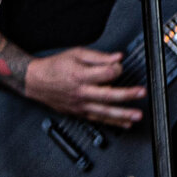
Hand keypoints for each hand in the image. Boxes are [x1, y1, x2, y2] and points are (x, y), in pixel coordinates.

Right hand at [23, 47, 145, 128]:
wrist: (36, 81)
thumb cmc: (55, 67)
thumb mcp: (75, 54)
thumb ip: (98, 56)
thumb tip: (117, 57)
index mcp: (80, 75)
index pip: (105, 73)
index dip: (117, 69)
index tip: (120, 65)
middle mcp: (81, 92)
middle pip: (108, 95)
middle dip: (127, 94)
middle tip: (141, 92)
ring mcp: (80, 105)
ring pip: (105, 111)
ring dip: (123, 114)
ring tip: (137, 115)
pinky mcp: (79, 113)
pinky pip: (99, 119)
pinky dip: (113, 122)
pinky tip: (125, 123)